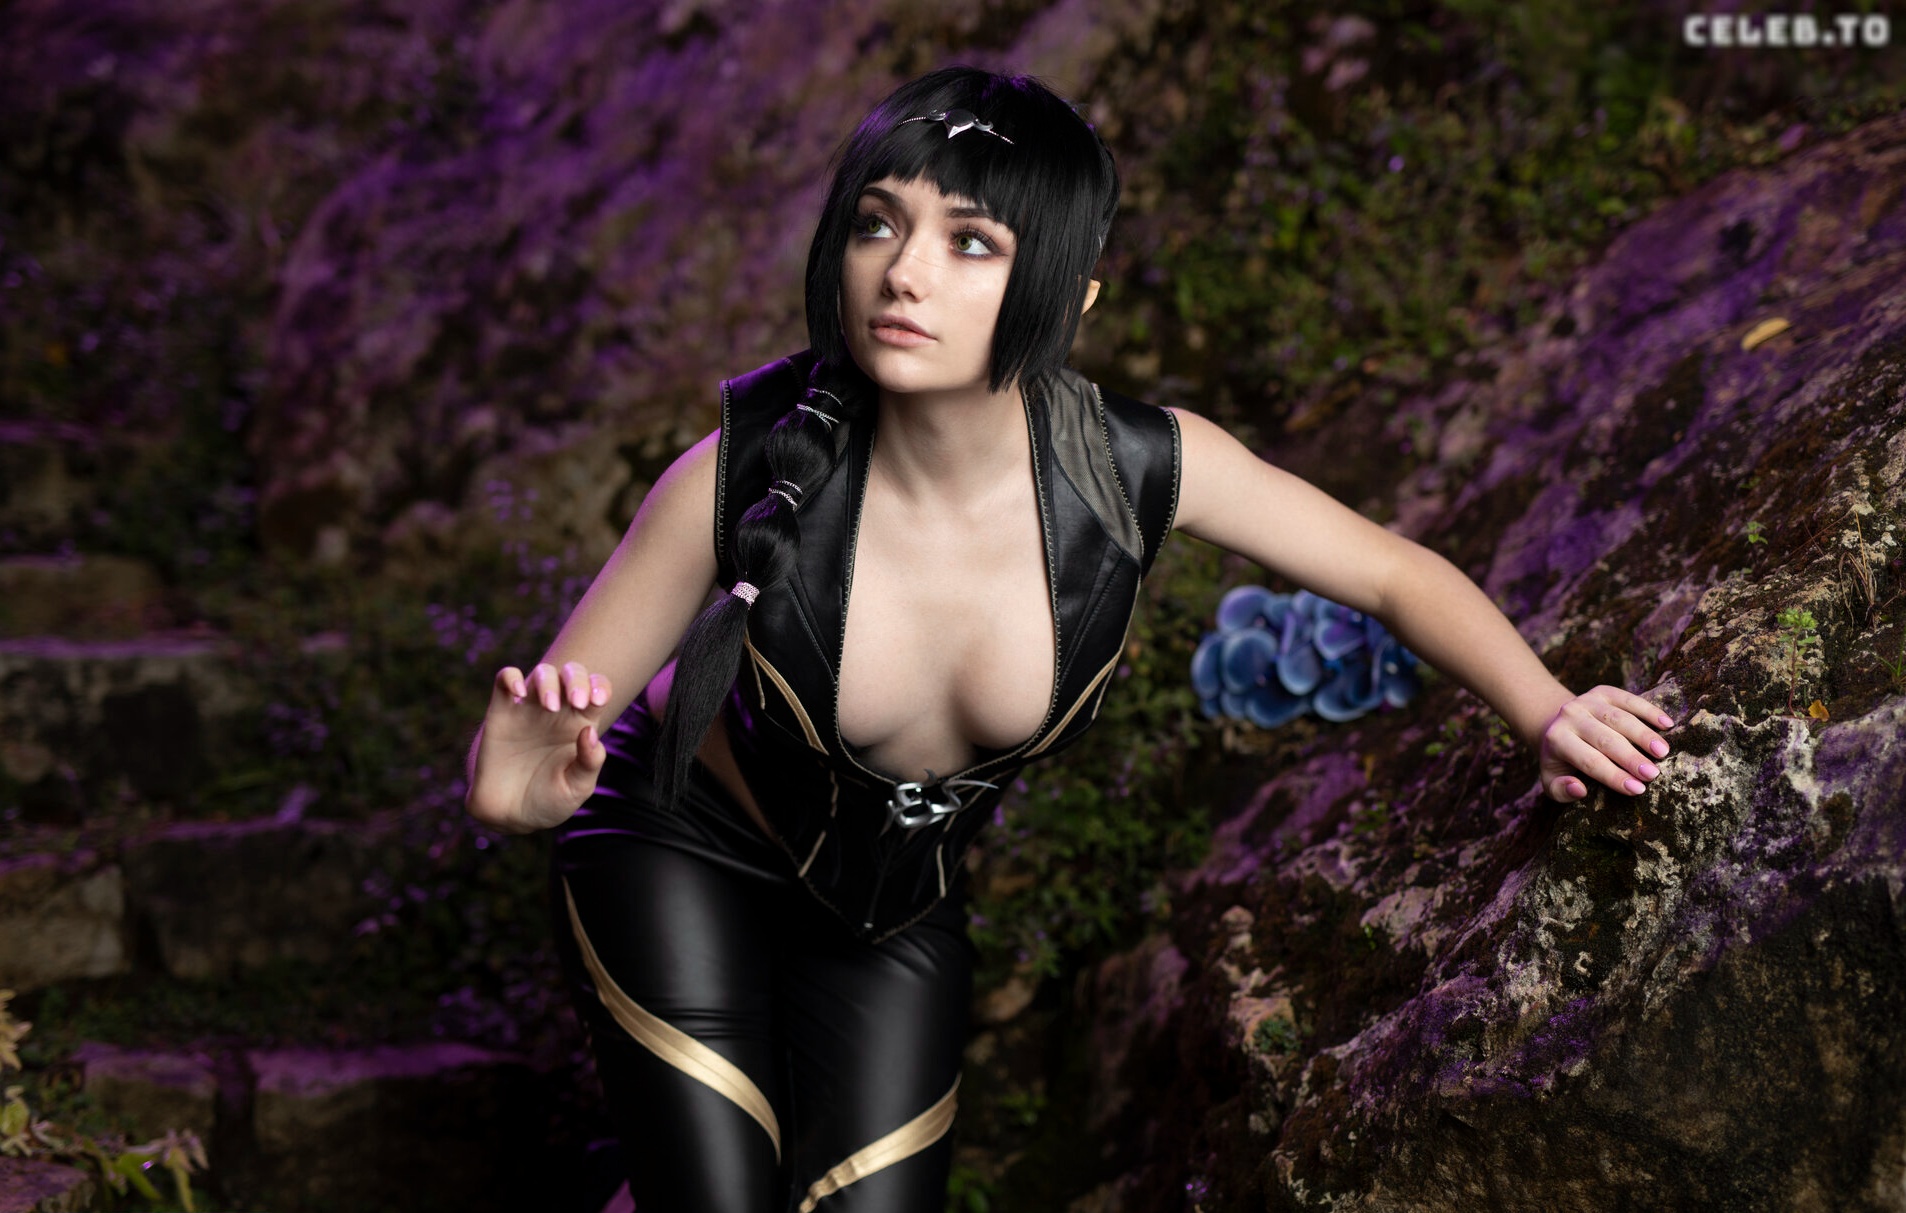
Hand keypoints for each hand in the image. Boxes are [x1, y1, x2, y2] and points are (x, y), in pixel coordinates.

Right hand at [466, 661, 612, 832]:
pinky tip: (519, 693)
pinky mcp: (501, 713)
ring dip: (549, 680)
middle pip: (572, 674)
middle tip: (577, 702)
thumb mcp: (577, 788)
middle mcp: (557, 712)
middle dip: (578, 679)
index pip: (597, 690)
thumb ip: (590, 762)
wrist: (510, 816)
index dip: (600, 686)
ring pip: (542, 673)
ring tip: (550, 706)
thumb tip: (590, 731)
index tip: (598, 700)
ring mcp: (529, 710)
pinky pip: (504, 681)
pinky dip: (511, 677)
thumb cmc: (549, 801)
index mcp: (581, 724)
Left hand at [1537, 685, 1673, 802]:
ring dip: (1643, 735)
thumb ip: (1561, 789)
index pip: (1589, 761)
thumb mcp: (1552, 780)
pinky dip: (1649, 711)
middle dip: (1631, 758)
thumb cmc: (1561, 761)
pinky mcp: (1603, 692)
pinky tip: (1667, 725)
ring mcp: (1586, 701)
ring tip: (1663, 752)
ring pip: (1619, 718)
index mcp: (1557, 740)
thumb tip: (1579, 789)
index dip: (1614, 776)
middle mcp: (1569, 716)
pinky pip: (1629, 699)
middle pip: (1606, 740)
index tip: (1638, 789)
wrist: (1558, 725)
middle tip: (1654, 774)